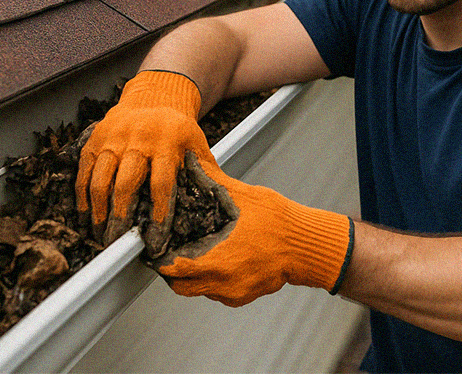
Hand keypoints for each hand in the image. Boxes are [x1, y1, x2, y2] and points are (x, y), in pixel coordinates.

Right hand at [76, 70, 209, 251]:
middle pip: (125, 183)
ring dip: (98, 210)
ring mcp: (114, 138)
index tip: (156, 240)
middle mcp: (139, 139)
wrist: (155, 95)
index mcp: (169, 142)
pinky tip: (85, 214)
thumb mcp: (196, 144)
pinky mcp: (96, 139)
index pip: (162, 184)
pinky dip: (82, 194)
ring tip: (100, 233)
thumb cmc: (178, 128)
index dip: (158, 215)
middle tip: (118, 242)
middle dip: (121, 216)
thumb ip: (203, 173)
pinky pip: (84, 170)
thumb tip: (217, 206)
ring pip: (100, 178)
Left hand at [151, 151, 353, 306]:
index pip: (174, 269)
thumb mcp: (244, 196)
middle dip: (172, 272)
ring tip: (196, 254)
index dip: (160, 260)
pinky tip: (220, 260)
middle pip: (180, 286)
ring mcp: (234, 292)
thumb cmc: (280, 221)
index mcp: (218, 258)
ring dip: (192, 276)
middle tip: (170, 254)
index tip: (154, 250)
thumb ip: (213, 182)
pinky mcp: (243, 297)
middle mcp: (223, 281)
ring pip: (199, 290)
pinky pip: (218, 293)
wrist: (307, 245)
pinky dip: (213, 280)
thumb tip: (193, 164)